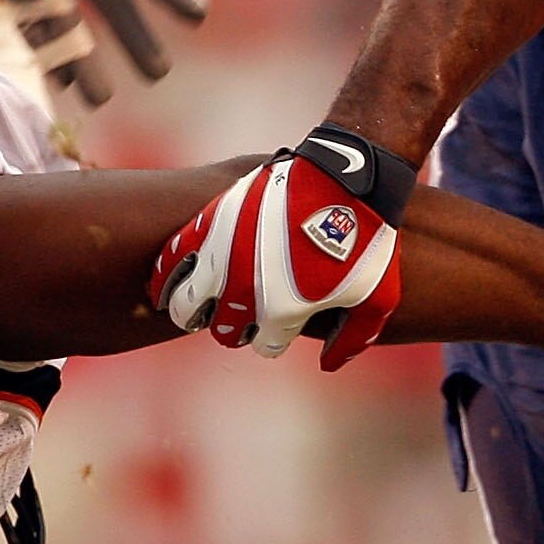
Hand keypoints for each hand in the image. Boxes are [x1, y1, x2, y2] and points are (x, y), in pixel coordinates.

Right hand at [152, 123, 416, 366]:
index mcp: (282, 313)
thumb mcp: (377, 298)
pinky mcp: (210, 221)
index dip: (272, 338)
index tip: (277, 326)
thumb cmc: (366, 240)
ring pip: (184, 303)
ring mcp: (223, 256)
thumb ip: (353, 339)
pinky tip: (167, 279)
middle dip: (232, 326)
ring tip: (192, 306)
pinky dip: (167, 271)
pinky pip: (172, 256)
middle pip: (223, 329)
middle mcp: (246, 290)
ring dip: (188, 309)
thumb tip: (326, 365)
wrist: (345, 178)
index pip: (263, 345)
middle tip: (237, 316)